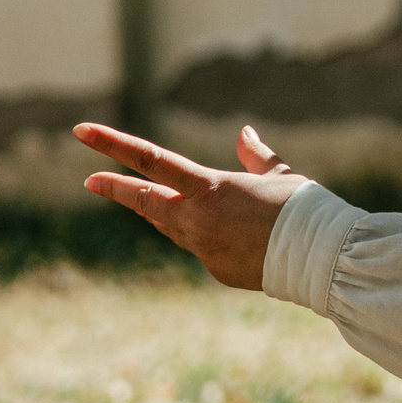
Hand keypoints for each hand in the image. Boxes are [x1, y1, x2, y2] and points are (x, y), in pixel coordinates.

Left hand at [75, 122, 307, 289]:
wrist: (321, 260)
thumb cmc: (304, 208)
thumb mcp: (280, 174)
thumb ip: (255, 155)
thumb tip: (243, 134)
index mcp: (209, 188)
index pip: (151, 160)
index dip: (113, 144)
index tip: (81, 132)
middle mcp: (197, 219)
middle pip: (147, 200)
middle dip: (116, 188)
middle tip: (89, 179)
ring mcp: (203, 248)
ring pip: (171, 225)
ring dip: (160, 210)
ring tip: (148, 198)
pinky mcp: (215, 270)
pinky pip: (202, 247)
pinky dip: (208, 236)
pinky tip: (233, 235)